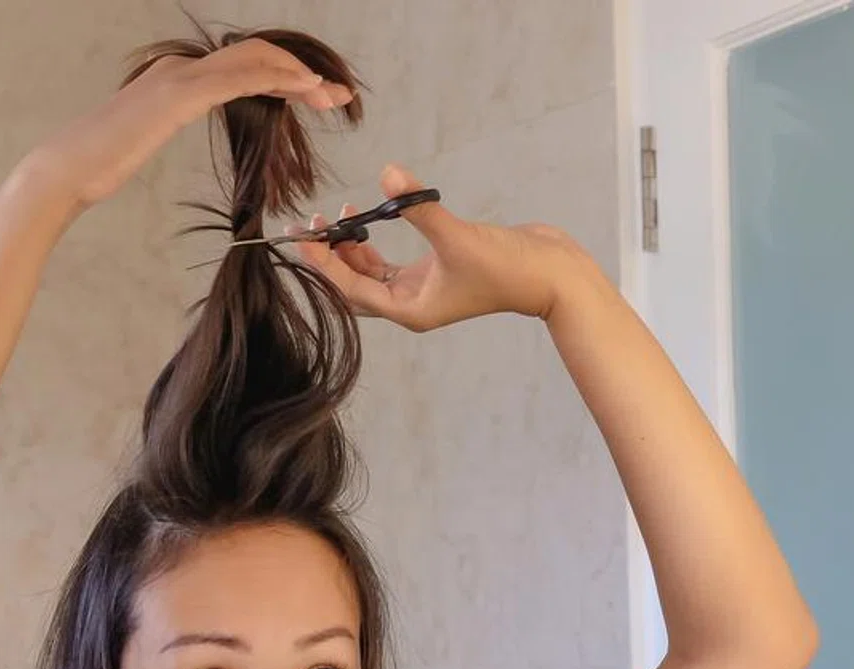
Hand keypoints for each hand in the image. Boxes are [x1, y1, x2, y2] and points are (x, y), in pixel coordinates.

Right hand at [22, 38, 355, 211]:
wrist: (66, 170)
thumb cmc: (99, 164)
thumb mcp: (143, 139)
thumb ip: (164, 123)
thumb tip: (173, 123)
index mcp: (175, 77)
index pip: (242, 67)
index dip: (285, 78)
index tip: (318, 98)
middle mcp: (181, 67)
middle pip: (256, 58)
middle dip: (303, 75)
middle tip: (340, 97)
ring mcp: (180, 77)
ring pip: (255, 61)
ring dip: (300, 77)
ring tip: (334, 97)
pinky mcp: (179, 95)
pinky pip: (240, 78)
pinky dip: (278, 80)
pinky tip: (306, 91)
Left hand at [292, 165, 597, 329]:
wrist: (549, 274)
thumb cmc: (507, 267)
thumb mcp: (459, 237)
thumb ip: (419, 207)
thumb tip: (389, 173)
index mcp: (409, 310)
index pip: (350, 290)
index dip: (323, 263)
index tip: (303, 236)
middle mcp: (411, 305)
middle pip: (353, 287)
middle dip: (330, 258)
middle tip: (310, 226)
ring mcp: (423, 289)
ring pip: (371, 274)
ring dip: (352, 248)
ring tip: (340, 214)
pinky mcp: (436, 271)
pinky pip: (391, 262)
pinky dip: (375, 243)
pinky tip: (369, 215)